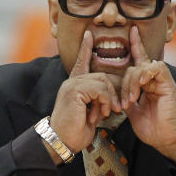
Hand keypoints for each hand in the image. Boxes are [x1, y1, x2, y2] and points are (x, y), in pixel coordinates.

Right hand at [49, 31, 122, 160]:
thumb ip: (98, 100)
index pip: (80, 62)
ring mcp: (72, 85)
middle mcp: (72, 82)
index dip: (85, 48)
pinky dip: (104, 102)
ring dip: (108, 100)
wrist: (63, 140)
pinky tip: (99, 114)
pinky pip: (99, 89)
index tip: (88, 34)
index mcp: (75, 85)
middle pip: (102, 76)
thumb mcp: (90, 112)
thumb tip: (111, 97)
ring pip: (102, 82)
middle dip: (111, 93)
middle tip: (112, 110)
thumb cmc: (76, 130)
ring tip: (104, 114)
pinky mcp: (74, 90)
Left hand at [121, 26, 175, 165]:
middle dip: (124, 84)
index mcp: (147, 84)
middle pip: (134, 66)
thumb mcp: (134, 113)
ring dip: (132, 83)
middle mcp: (155, 80)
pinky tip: (141, 87)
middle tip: (124, 103)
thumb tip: (116, 93)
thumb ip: (127, 99)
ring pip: (142, 67)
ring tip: (131, 101)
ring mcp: (162, 80)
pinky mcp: (168, 83)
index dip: (135, 46)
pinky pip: (156, 68)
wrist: (169, 140)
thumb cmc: (154, 129)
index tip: (131, 31)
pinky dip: (145, 75)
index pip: (139, 61)